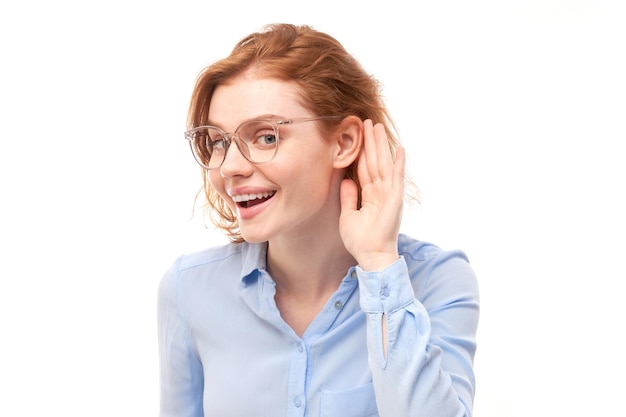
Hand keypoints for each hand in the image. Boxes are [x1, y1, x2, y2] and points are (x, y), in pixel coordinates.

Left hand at [339, 119, 405, 270]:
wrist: (371, 255)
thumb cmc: (360, 240)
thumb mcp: (347, 215)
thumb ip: (348, 197)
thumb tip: (346, 180)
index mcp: (369, 196)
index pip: (364, 169)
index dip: (361, 152)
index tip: (358, 136)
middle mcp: (380, 192)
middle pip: (374, 161)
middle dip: (370, 142)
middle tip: (367, 122)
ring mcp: (388, 194)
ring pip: (383, 163)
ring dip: (380, 145)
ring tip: (377, 127)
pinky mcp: (395, 198)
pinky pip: (397, 177)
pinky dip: (398, 163)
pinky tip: (400, 149)